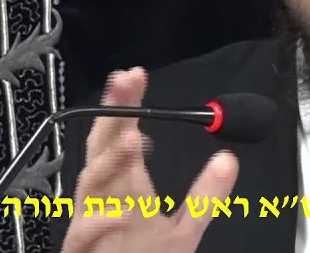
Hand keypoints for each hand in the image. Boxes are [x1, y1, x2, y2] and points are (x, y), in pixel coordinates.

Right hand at [60, 67, 239, 252]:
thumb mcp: (186, 229)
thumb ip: (206, 196)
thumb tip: (228, 159)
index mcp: (125, 186)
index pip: (122, 135)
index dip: (126, 105)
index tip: (135, 75)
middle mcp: (105, 198)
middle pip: (101, 148)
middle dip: (111, 115)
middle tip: (124, 83)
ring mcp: (90, 222)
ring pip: (89, 185)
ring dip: (109, 160)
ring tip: (132, 139)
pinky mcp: (82, 250)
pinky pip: (82, 233)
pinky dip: (99, 220)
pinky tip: (120, 212)